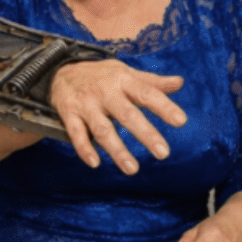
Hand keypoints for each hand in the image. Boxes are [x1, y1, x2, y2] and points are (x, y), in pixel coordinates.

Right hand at [49, 60, 186, 174]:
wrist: (60, 72)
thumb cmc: (101, 76)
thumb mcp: (126, 73)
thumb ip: (152, 82)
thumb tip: (180, 83)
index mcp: (123, 80)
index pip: (147, 93)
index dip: (164, 107)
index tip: (181, 121)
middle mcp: (105, 92)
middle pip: (127, 115)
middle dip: (145, 134)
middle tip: (163, 153)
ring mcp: (86, 104)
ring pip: (103, 130)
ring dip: (117, 150)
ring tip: (133, 169)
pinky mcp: (69, 114)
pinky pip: (76, 134)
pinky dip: (84, 149)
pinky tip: (95, 163)